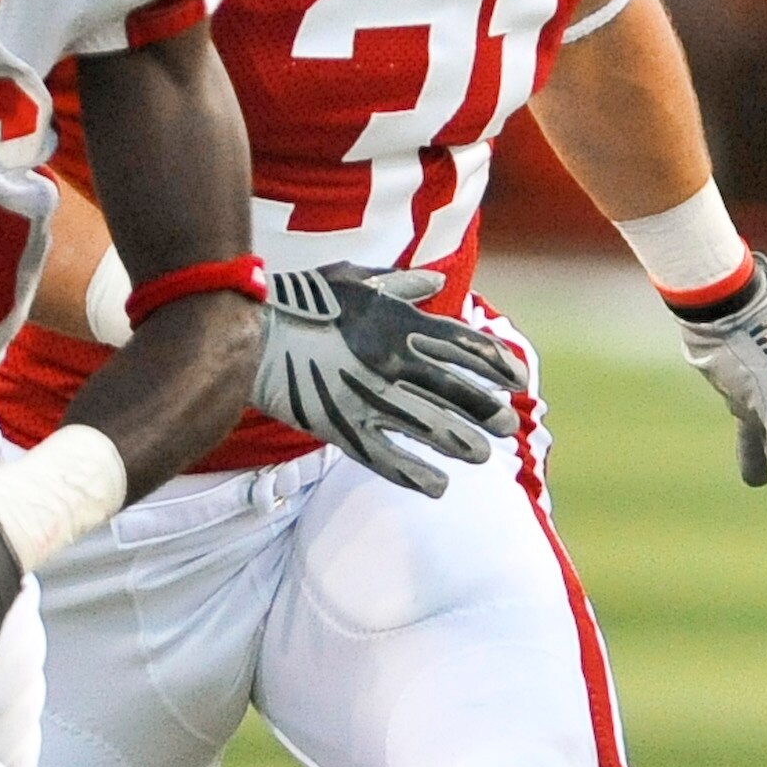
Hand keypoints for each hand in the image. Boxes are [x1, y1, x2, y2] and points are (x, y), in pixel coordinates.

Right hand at [252, 264, 523, 496]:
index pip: (463, 346)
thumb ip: (400, 285)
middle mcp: (391, 361)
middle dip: (486, 409)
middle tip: (508, 424)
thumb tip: (435, 283)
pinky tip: (439, 486)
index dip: (495, 364)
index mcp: (398, 323)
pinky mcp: (342, 428)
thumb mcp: (354, 280)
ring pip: (429, 428)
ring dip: (461, 444)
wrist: (249, 332)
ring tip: (482, 457)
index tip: (517, 380)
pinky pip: (387, 459)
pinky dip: (416, 475)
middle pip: (454, 391)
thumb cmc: (302, 299)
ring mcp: (368, 398)